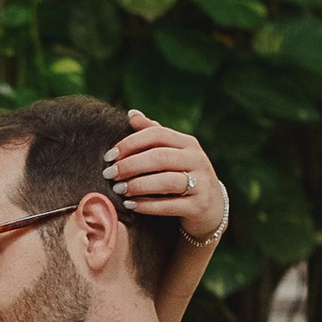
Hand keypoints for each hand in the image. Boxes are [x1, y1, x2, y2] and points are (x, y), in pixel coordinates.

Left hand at [107, 106, 224, 243]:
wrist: (212, 207)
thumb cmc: (184, 175)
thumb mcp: (174, 153)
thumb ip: (154, 134)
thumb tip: (132, 114)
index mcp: (188, 143)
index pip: (157, 135)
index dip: (131, 143)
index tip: (109, 155)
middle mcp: (197, 160)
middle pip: (160, 157)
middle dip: (130, 165)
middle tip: (109, 173)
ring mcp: (201, 183)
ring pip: (166, 181)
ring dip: (138, 185)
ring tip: (118, 189)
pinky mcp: (199, 206)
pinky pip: (170, 205)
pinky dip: (147, 205)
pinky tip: (130, 205)